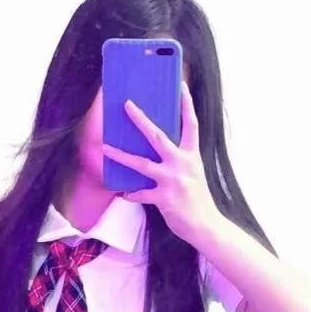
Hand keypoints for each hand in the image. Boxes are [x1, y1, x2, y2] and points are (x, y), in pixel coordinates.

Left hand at [102, 81, 220, 245]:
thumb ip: (180, 159)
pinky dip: (130, 194)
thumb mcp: (194, 172)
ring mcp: (173, 181)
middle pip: (158, 136)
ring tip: (105, 149)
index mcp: (193, 155)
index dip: (186, 104)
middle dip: (140, 120)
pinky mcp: (164, 198)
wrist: (205, 225)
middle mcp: (183, 164)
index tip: (180, 85)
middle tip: (126, 105)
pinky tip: (123, 193)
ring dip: (121, 156)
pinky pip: (140, 194)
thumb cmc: (197, 198)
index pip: (191, 124)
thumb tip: (160, 147)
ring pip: (142, 164)